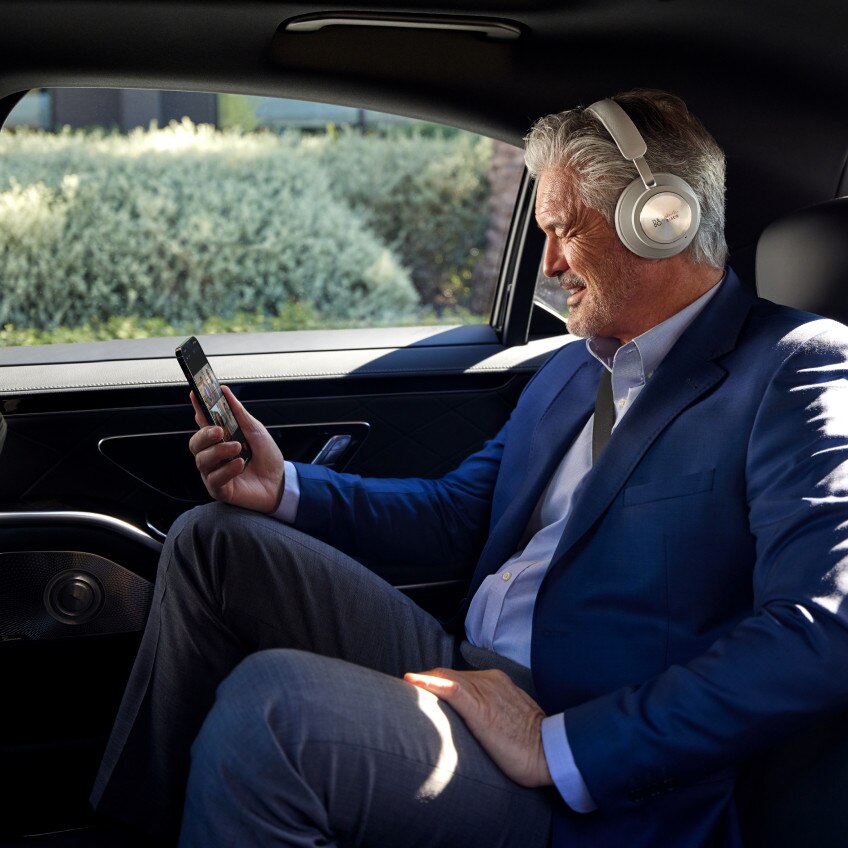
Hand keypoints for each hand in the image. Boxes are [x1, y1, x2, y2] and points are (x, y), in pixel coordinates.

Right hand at [189, 385, 283, 513]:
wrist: (281, 482)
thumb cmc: (267, 458)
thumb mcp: (255, 431)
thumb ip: (239, 413)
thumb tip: (225, 392)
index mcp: (221, 440)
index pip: (203, 422)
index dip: (197, 409)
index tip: (196, 395)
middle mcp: (214, 456)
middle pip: (195, 443)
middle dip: (204, 435)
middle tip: (219, 431)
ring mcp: (214, 472)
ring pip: (202, 460)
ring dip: (219, 451)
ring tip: (238, 448)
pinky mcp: (219, 489)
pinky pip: (214, 479)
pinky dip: (226, 470)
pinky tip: (239, 464)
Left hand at [404, 667, 552, 787]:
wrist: (553, 752)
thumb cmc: (533, 744)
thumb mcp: (511, 720)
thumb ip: (492, 713)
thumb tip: (476, 725)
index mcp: (497, 682)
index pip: (458, 678)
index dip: (436, 684)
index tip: (419, 693)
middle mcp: (489, 681)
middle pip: (447, 675)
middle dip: (425, 683)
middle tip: (403, 693)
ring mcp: (484, 691)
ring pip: (444, 679)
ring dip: (422, 684)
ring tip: (401, 690)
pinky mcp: (479, 707)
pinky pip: (449, 688)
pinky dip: (428, 683)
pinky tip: (411, 682)